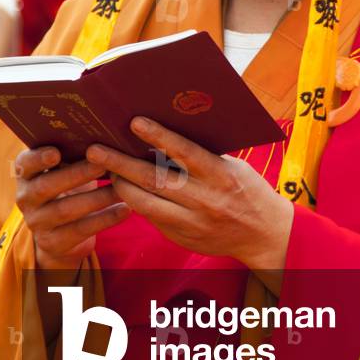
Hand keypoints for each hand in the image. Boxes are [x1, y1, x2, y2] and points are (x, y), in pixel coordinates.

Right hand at [14, 147, 129, 270]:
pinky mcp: (53, 242)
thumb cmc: (68, 186)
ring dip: (97, 198)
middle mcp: (25, 198)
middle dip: (77, 174)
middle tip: (104, 164)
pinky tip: (125, 209)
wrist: (61, 234)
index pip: (25, 164)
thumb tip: (104, 130)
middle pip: (46, 186)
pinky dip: (105, 219)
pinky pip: (80, 230)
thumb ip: (73, 151)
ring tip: (121, 187)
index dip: (38, 158)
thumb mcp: (65, 169)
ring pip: (65, 210)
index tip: (56, 152)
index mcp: (26, 174)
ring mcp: (37, 222)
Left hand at [86, 118, 293, 276]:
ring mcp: (192, 222)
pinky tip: (123, 189)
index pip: (184, 152)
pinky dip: (136, 202)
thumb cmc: (247, 190)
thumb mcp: (230, 167)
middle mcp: (204, 199)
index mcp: (220, 175)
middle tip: (95, 149)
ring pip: (146, 203)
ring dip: (121, 185)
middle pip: (154, 179)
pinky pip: (152, 218)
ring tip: (104, 170)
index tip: (134, 122)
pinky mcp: (183, 237)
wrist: (264, 234)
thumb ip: (201, 156)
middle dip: (120, 164)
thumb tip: (163, 136)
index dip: (158, 136)